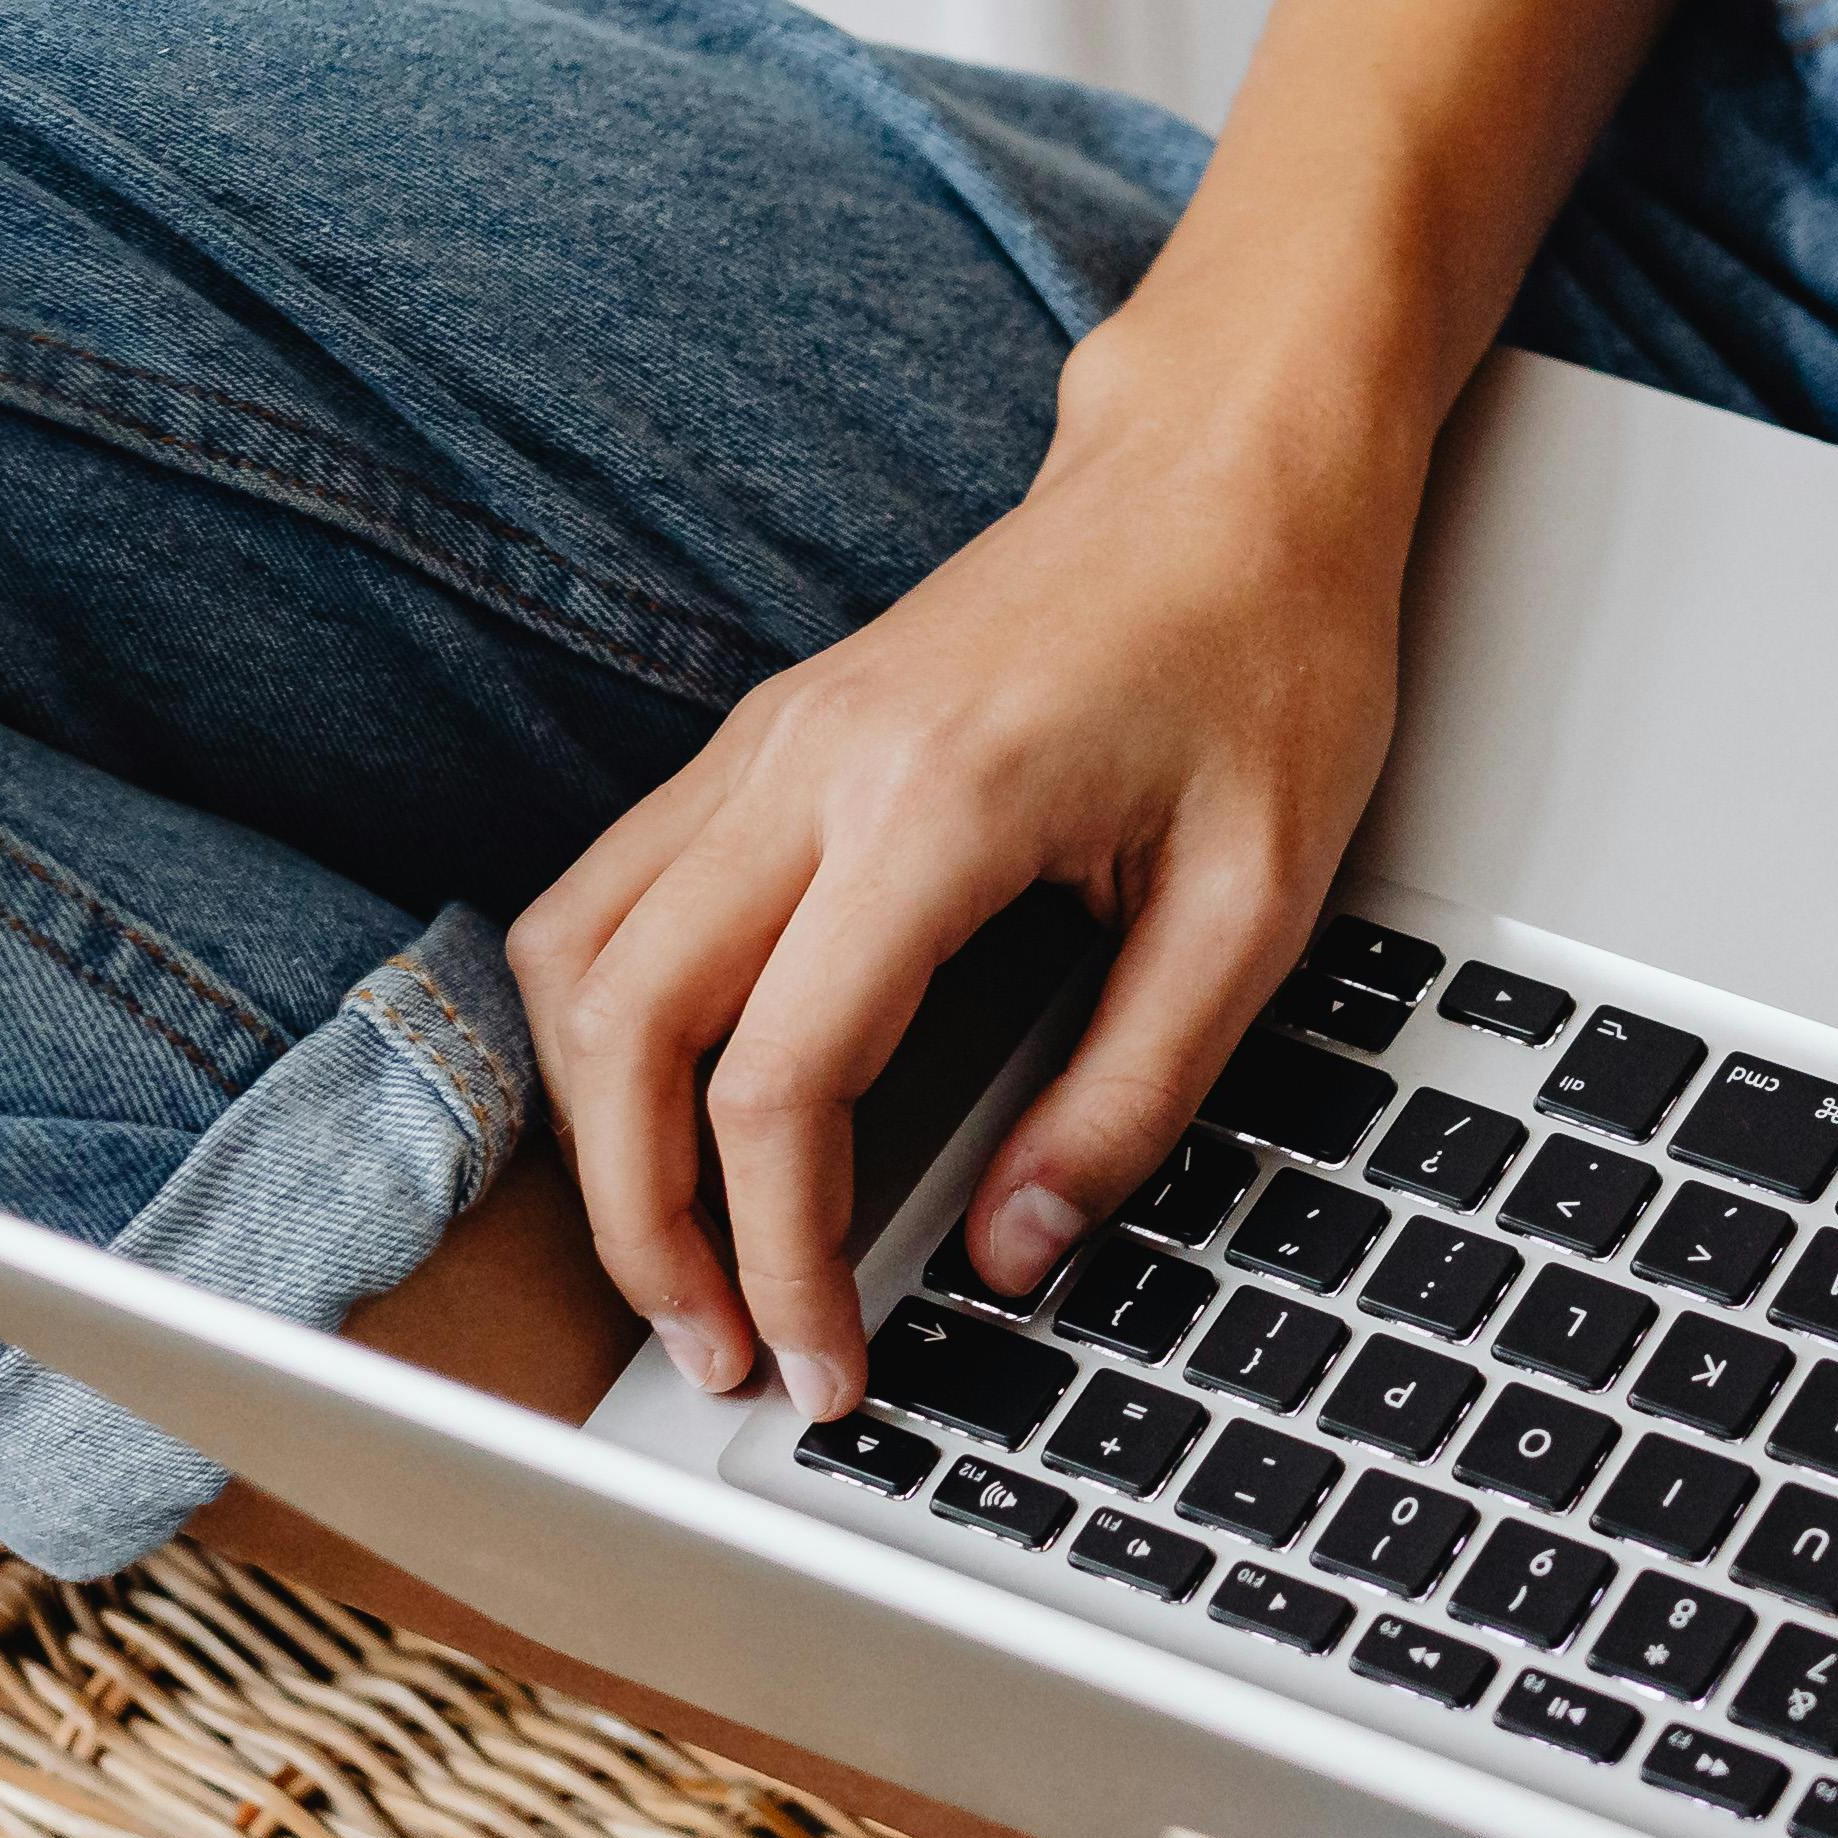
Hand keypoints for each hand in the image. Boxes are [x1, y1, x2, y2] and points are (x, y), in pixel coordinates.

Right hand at [509, 356, 1419, 1415]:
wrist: (1231, 473)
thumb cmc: (1262, 648)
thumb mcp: (1259, 900)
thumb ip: (1134, 1092)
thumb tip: (1020, 1253)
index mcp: (933, 805)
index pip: (778, 1080)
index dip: (782, 1256)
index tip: (828, 1363)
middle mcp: (809, 763)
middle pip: (621, 1025)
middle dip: (641, 1221)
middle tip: (717, 1347)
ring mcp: (768, 740)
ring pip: (576, 954)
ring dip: (594, 1125)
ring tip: (681, 1258)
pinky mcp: (766, 741)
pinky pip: (612, 895)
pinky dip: (607, 1027)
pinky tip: (666, 1114)